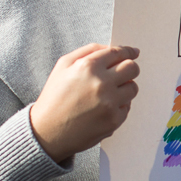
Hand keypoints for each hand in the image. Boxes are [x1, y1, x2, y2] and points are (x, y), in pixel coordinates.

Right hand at [29, 44, 139, 163]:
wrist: (46, 132)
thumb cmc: (54, 97)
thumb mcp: (63, 66)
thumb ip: (88, 51)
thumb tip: (111, 48)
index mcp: (88, 66)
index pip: (118, 53)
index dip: (128, 51)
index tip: (133, 52)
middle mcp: (101, 83)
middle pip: (132, 68)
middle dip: (129, 68)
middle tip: (123, 73)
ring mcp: (109, 103)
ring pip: (133, 88)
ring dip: (124, 88)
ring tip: (107, 93)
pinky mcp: (113, 120)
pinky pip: (127, 107)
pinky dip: (118, 106)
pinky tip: (102, 109)